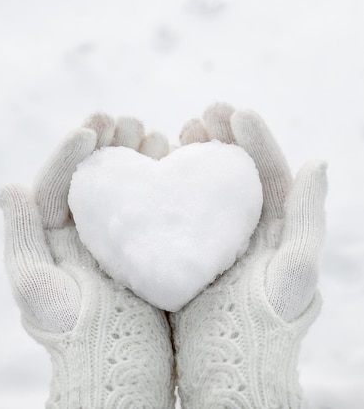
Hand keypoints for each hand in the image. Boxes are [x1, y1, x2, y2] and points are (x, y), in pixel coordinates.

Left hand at [0, 113, 174, 408]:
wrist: (122, 368)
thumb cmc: (75, 334)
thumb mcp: (39, 289)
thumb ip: (23, 238)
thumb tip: (8, 187)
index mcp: (56, 237)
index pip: (60, 182)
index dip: (72, 150)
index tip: (92, 126)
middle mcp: (88, 232)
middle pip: (96, 176)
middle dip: (109, 142)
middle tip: (127, 120)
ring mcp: (122, 237)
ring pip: (129, 184)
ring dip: (138, 154)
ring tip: (151, 133)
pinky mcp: (153, 246)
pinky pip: (157, 204)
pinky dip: (164, 179)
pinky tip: (175, 160)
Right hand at [170, 102, 326, 408]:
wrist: (226, 366)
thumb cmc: (265, 324)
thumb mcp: (293, 272)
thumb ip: (306, 217)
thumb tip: (319, 162)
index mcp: (276, 225)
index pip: (268, 170)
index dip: (254, 137)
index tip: (235, 110)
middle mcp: (246, 225)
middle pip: (234, 169)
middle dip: (221, 135)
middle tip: (203, 113)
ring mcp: (213, 235)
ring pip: (203, 182)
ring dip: (194, 151)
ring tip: (180, 129)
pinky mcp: (183, 248)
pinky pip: (176, 205)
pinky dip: (167, 181)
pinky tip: (156, 164)